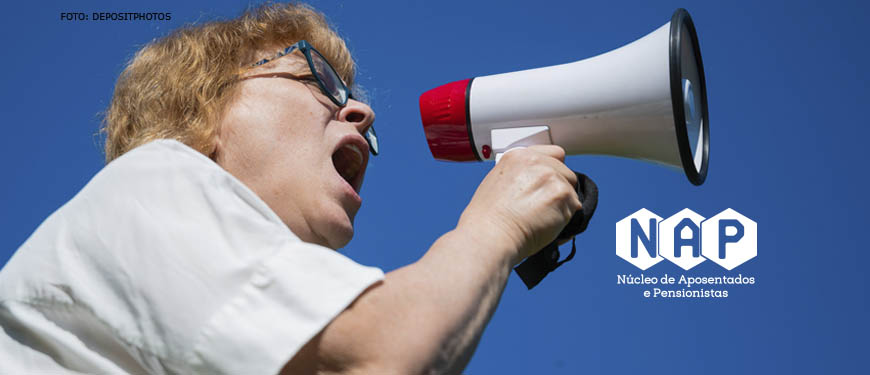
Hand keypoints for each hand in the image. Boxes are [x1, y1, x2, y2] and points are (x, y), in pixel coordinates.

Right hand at [457, 145, 581, 264]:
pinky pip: (575, 207)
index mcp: (517, 156)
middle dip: (559, 189)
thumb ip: (518, 177)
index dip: (554, 170)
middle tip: (544, 207)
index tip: (549, 183)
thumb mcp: (495, 184)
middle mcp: (535, 161)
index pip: (553, 153)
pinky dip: (565, 219)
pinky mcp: (562, 194)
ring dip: (562, 205)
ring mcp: (550, 176)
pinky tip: (546, 225)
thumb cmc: (486, 220)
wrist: (490, 236)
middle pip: (566, 172)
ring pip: (571, 191)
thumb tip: (535, 186)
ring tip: (542, 218)